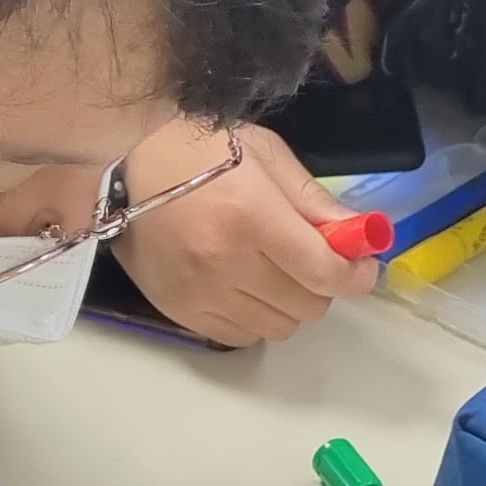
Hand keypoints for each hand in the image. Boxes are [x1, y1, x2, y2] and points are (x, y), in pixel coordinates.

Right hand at [111, 118, 380, 344]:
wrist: (124, 164)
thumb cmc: (199, 148)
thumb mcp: (263, 153)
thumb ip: (311, 199)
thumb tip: (357, 236)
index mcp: (252, 216)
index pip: (324, 272)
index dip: (356, 276)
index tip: (361, 266)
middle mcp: (227, 262)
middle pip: (307, 306)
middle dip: (321, 285)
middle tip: (309, 258)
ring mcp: (201, 293)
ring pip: (278, 328)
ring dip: (287, 305)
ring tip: (271, 272)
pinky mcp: (179, 311)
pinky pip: (240, 337)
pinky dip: (254, 319)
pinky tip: (243, 288)